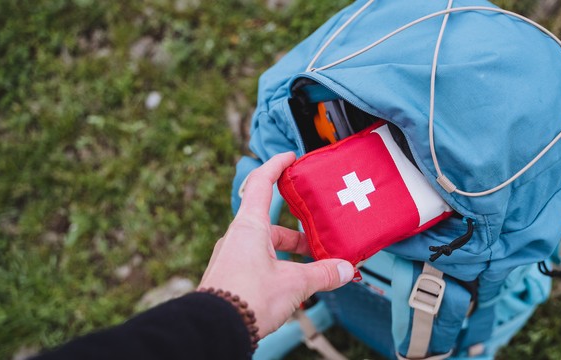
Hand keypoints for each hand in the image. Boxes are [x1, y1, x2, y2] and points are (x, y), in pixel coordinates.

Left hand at [199, 152, 354, 337]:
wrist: (214, 329)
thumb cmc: (247, 299)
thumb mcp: (294, 284)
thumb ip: (322, 274)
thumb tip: (346, 270)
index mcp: (249, 226)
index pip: (261, 183)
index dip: (276, 166)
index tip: (290, 158)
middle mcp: (238, 237)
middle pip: (271, 224)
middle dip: (298, 234)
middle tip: (320, 242)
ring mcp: (232, 257)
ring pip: (266, 247)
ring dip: (289, 256)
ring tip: (312, 272)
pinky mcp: (230, 277)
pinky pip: (258, 264)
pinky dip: (277, 269)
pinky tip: (292, 287)